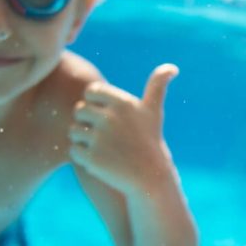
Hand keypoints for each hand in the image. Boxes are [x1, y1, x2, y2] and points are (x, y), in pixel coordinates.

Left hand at [68, 63, 177, 193]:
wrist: (150, 178)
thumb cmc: (150, 141)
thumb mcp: (154, 112)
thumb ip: (158, 86)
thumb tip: (172, 67)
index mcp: (123, 103)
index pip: (91, 91)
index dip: (94, 103)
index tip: (105, 116)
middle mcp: (110, 118)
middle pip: (79, 110)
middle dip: (86, 122)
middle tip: (100, 134)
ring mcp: (100, 138)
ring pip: (73, 131)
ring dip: (82, 139)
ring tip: (99, 147)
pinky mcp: (92, 158)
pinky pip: (73, 150)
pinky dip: (81, 156)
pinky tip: (97, 159)